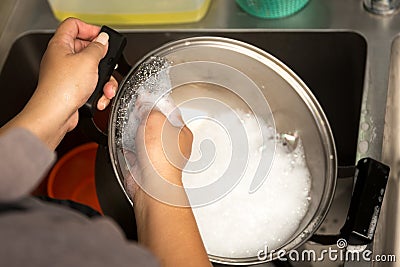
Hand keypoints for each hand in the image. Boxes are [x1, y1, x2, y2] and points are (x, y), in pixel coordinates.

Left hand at [1, 18, 117, 148]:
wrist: (55, 114)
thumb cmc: (63, 88)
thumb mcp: (88, 61)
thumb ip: (98, 47)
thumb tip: (103, 40)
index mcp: (60, 45)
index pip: (74, 25)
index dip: (89, 28)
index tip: (103, 37)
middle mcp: (61, 58)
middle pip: (86, 50)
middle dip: (102, 61)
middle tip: (107, 64)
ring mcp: (67, 74)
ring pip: (92, 70)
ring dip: (103, 80)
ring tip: (105, 88)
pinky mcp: (72, 89)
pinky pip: (91, 85)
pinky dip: (98, 92)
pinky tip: (99, 97)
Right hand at [126, 111, 210, 266]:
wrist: (151, 183)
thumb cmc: (162, 157)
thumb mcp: (156, 119)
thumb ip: (150, 107)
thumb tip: (145, 101)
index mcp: (182, 132)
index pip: (169, 111)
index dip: (156, 102)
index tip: (145, 98)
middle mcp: (172, 145)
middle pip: (155, 124)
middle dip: (143, 117)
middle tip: (136, 112)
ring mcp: (158, 156)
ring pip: (144, 137)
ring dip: (135, 131)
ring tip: (130, 126)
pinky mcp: (144, 165)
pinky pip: (134, 151)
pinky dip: (128, 146)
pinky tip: (125, 142)